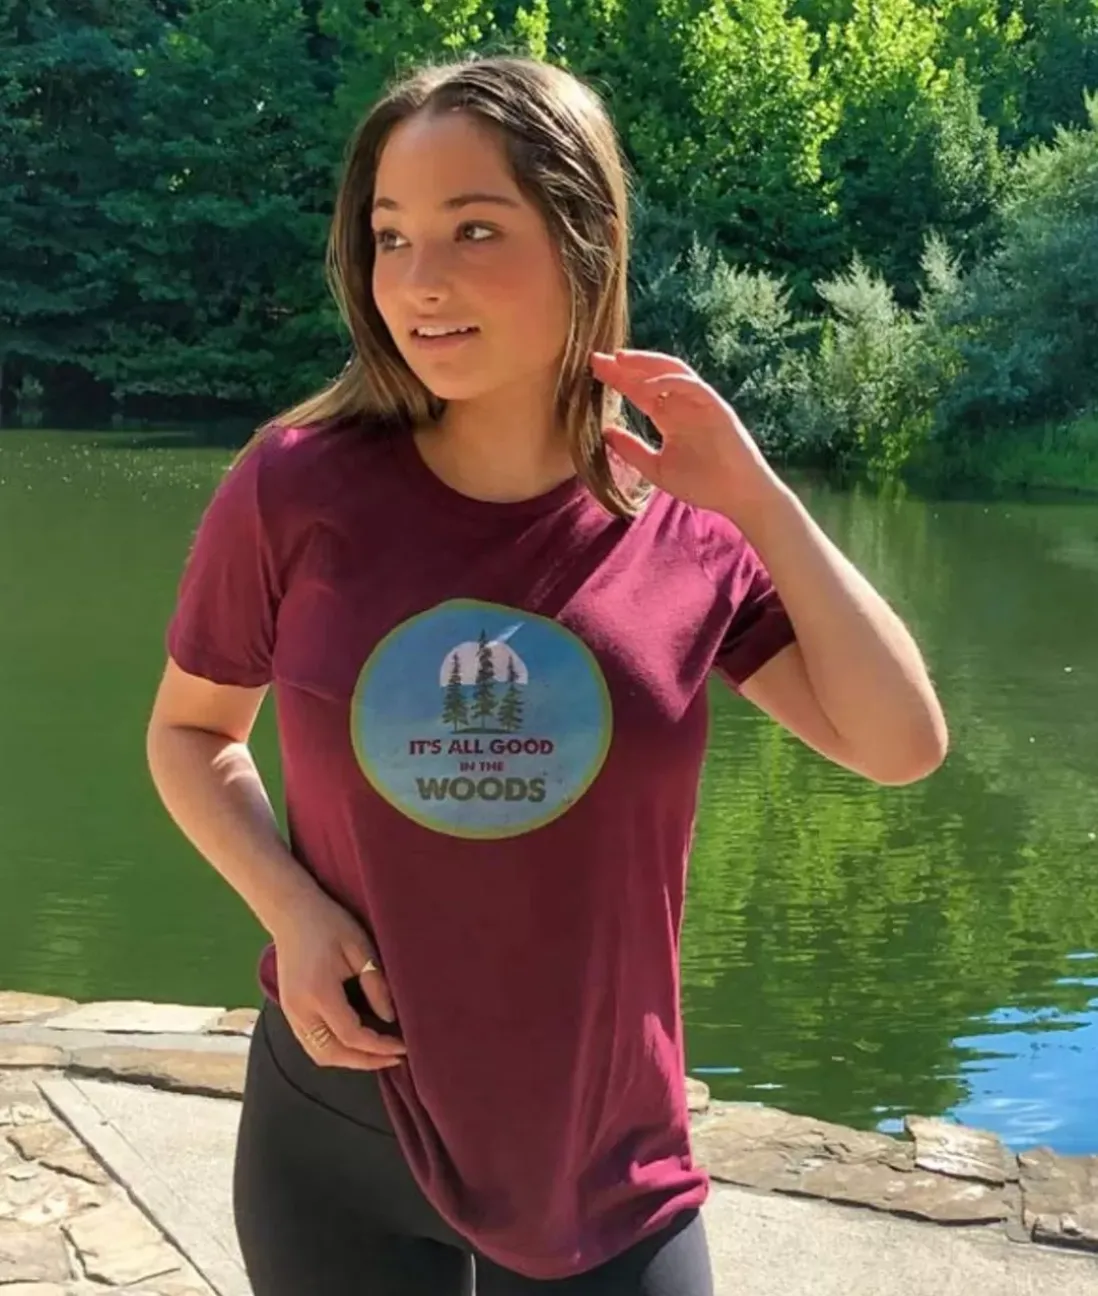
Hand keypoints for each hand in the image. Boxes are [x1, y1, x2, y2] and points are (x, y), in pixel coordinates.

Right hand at [272, 891, 405, 1071]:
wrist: (291, 912)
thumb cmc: (329, 924)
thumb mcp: (360, 947)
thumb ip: (375, 984)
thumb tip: (389, 1018)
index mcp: (319, 993)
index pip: (352, 1036)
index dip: (380, 1047)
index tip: (404, 1047)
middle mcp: (300, 1010)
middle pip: (333, 1054)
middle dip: (366, 1062)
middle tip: (395, 1058)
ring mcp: (290, 1013)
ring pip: (319, 1054)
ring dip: (349, 1060)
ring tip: (378, 1055)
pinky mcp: (288, 1011)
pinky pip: (311, 1044)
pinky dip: (335, 1051)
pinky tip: (355, 1044)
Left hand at [591, 349, 781, 519]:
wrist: (737, 496)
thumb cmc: (703, 484)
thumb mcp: (656, 468)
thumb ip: (632, 450)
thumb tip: (604, 432)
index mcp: (670, 418)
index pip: (639, 392)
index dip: (618, 380)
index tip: (593, 371)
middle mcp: (683, 405)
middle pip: (650, 377)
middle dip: (624, 366)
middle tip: (596, 358)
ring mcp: (701, 403)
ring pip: (671, 372)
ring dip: (645, 363)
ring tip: (619, 359)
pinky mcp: (716, 406)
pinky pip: (690, 385)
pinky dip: (668, 382)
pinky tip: (645, 387)